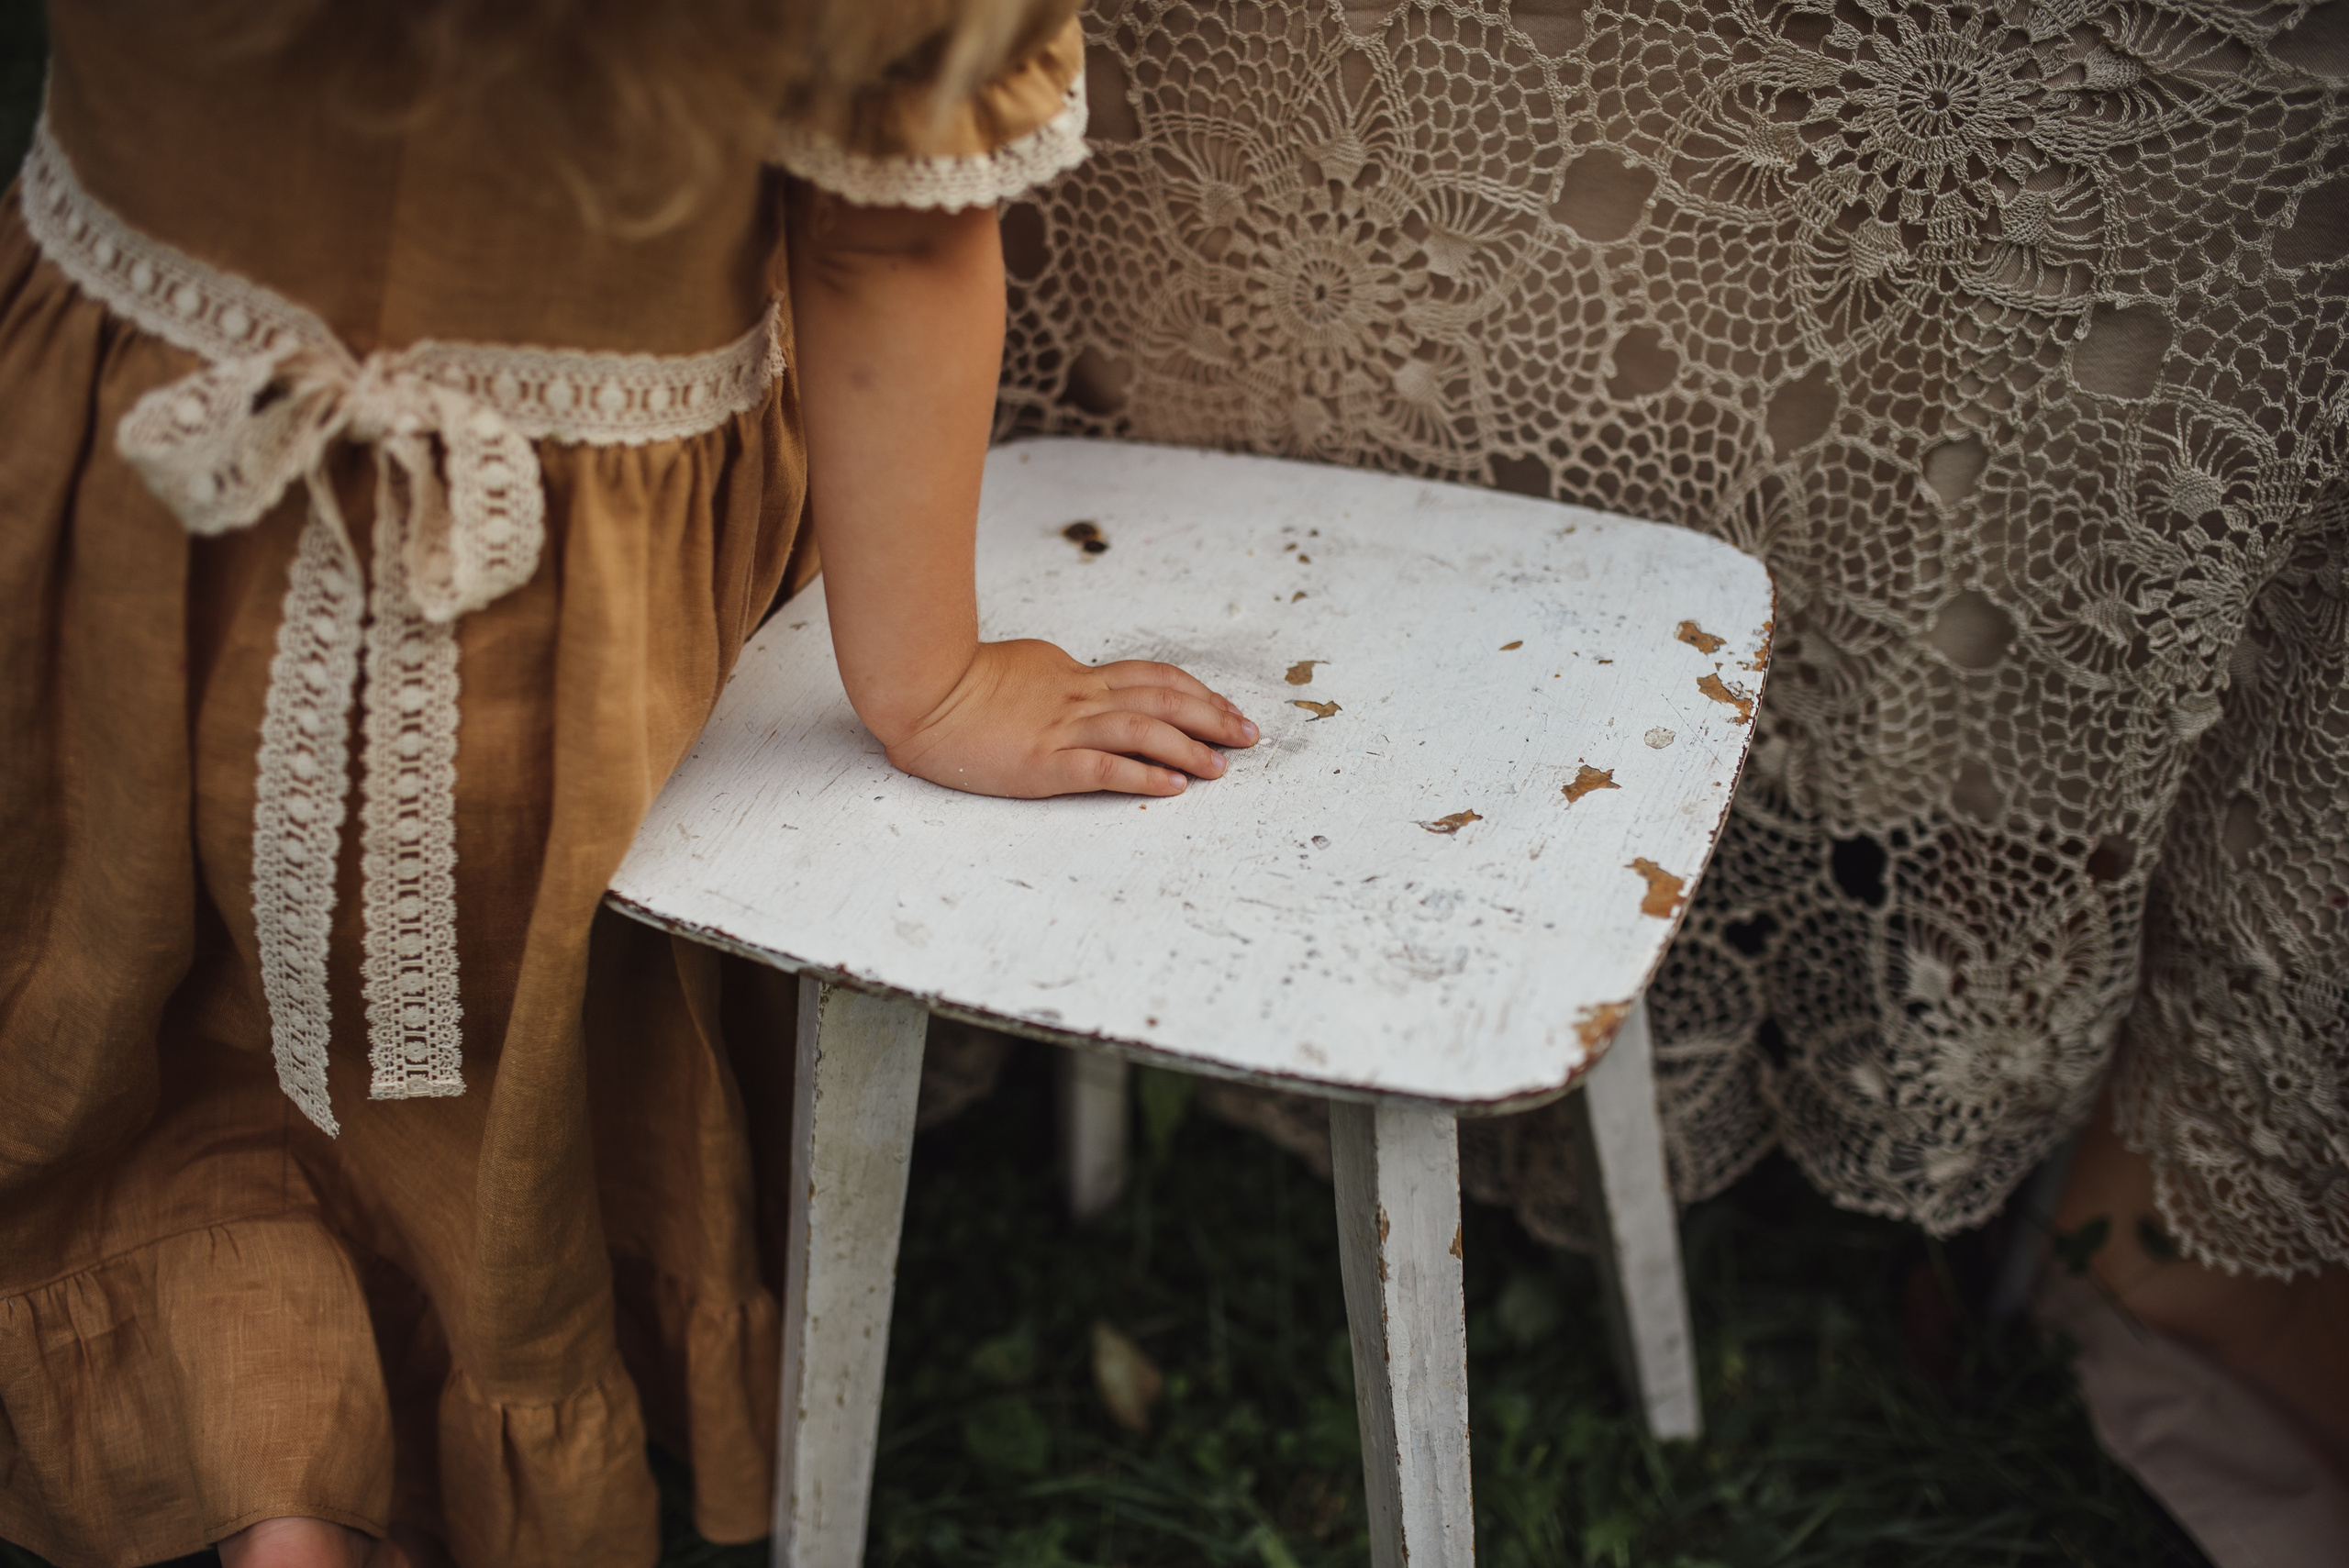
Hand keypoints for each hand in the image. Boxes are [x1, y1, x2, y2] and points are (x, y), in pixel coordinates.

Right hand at [881, 639, 1258, 797]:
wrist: (919, 691)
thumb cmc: (957, 682)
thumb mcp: (1021, 668)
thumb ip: (1055, 679)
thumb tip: (1076, 683)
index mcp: (1072, 676)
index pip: (1149, 677)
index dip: (1193, 691)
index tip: (1223, 707)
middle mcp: (1077, 699)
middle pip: (1162, 698)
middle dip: (1212, 716)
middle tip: (1249, 733)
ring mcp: (1062, 730)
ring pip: (1144, 731)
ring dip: (1191, 748)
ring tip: (1225, 766)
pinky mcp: (1044, 763)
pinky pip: (1106, 769)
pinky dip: (1146, 776)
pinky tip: (1176, 787)